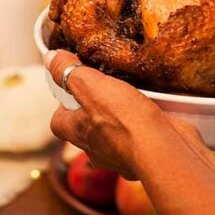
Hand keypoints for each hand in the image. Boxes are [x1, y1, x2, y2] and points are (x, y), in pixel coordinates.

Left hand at [45, 49, 214, 214]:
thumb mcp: (91, 85)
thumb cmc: (125, 120)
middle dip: (93, 112)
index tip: (73, 89)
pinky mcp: (144, 155)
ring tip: (132, 97)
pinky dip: (143, 127)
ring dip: (119, 120)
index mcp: (79, 132)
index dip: (62, 106)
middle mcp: (96, 149)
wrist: (163, 149)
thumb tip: (51, 58)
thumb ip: (69, 71)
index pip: (58, 122)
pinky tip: (153, 112)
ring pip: (113, 137)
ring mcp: (120, 156)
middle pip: (85, 130)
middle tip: (106, 90)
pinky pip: (138, 140)